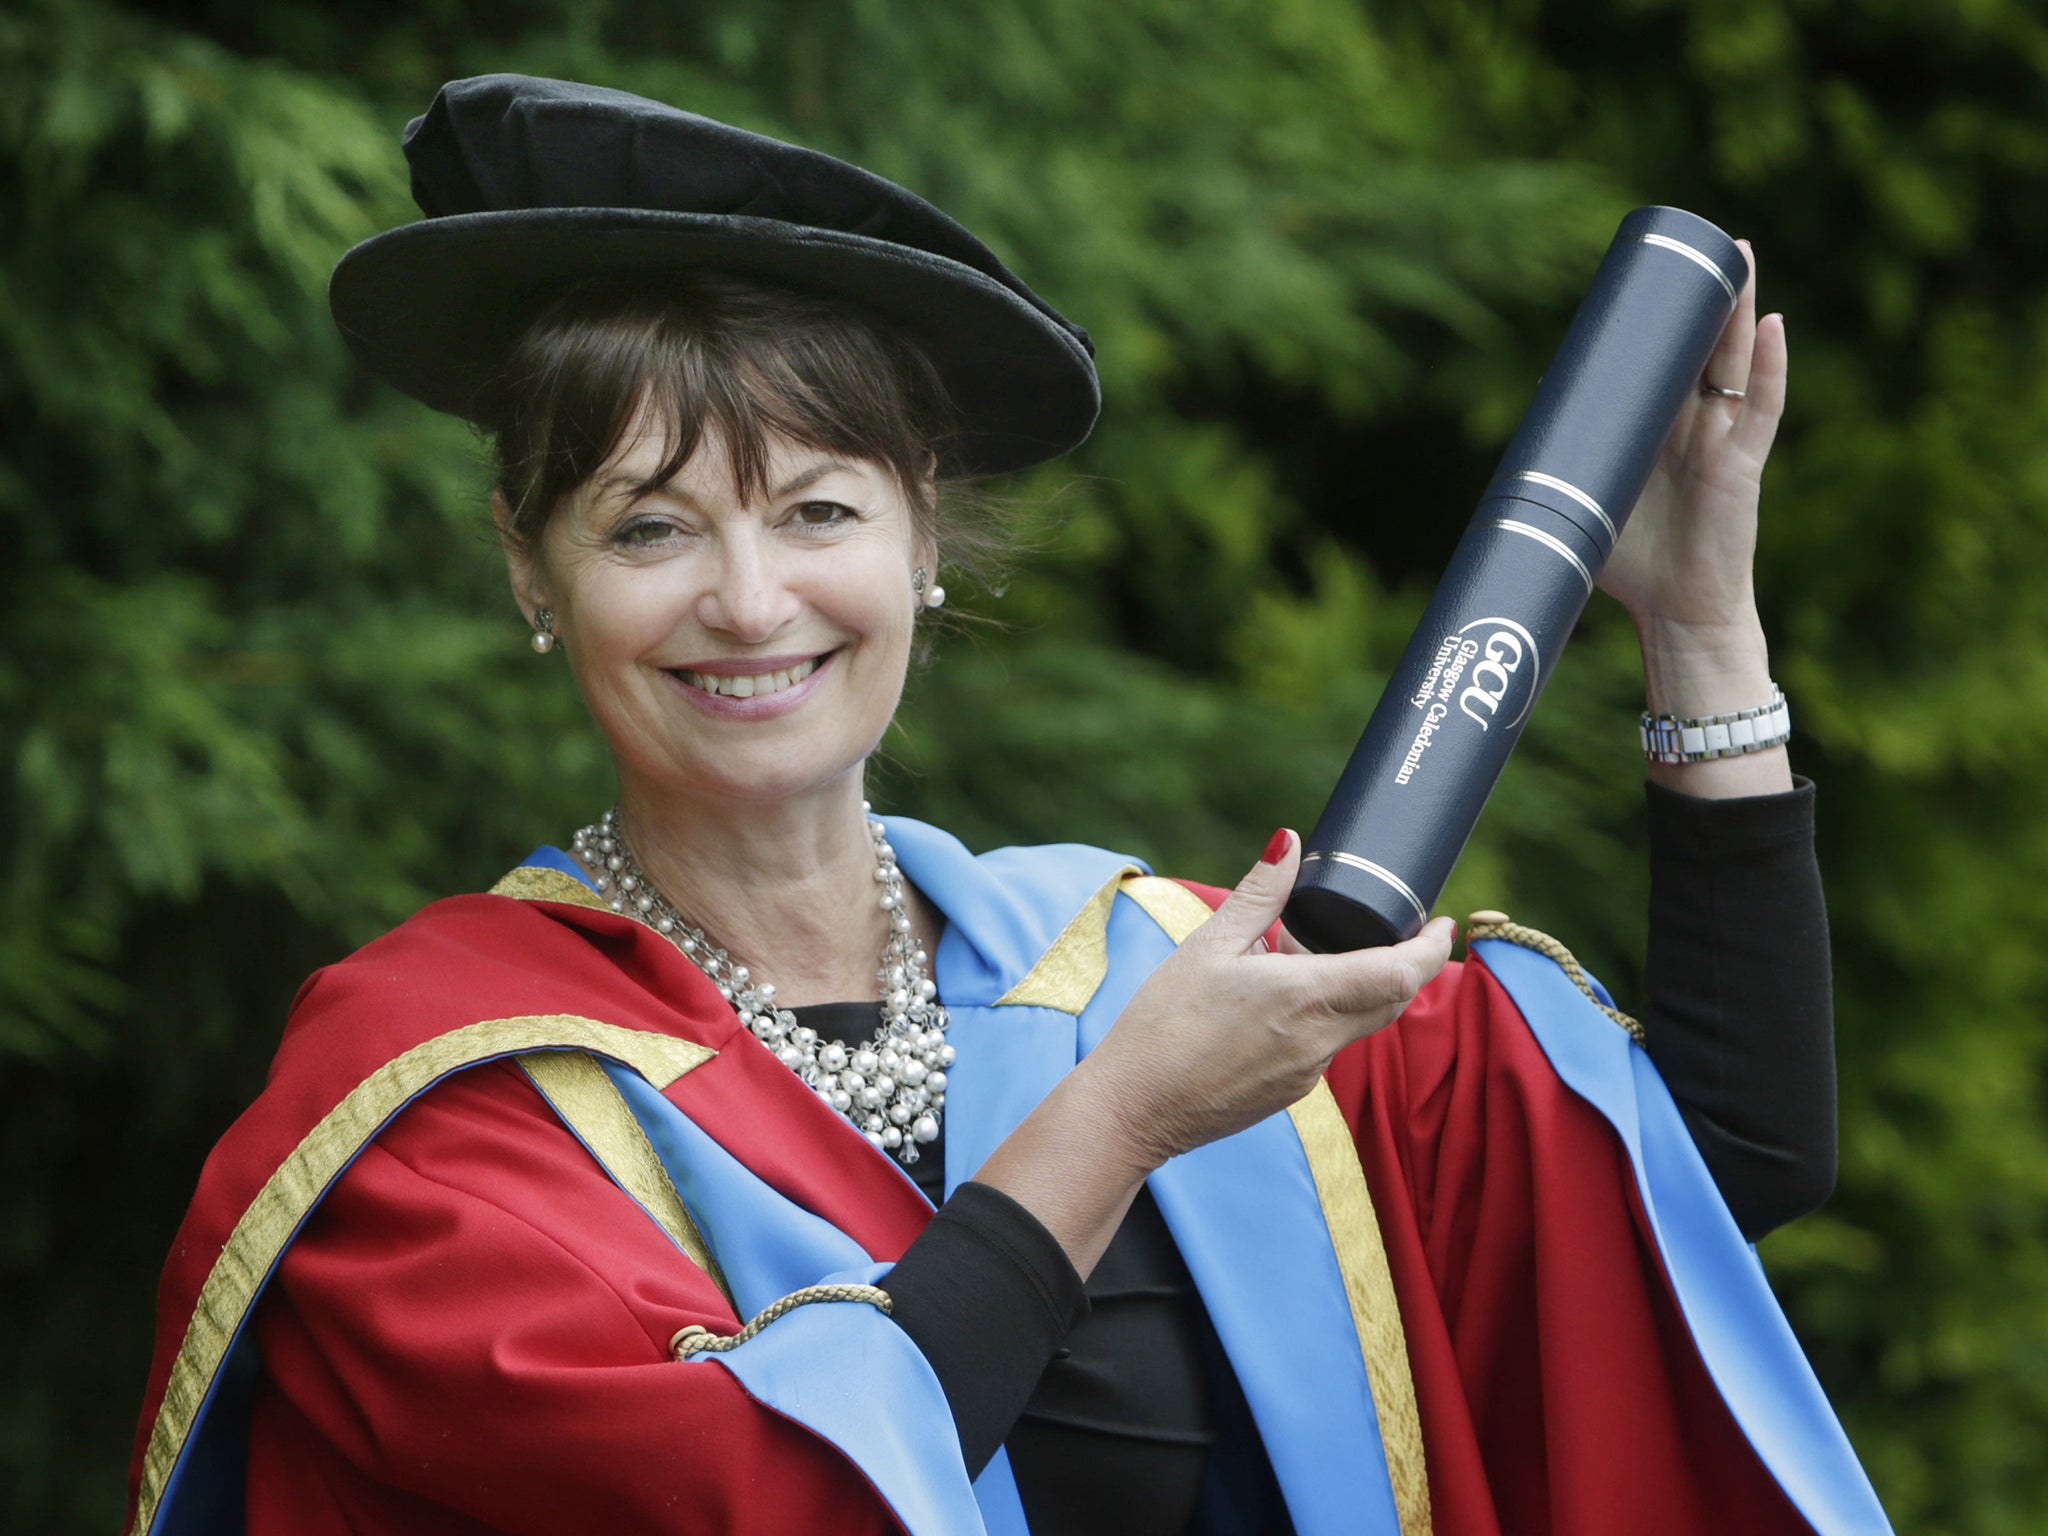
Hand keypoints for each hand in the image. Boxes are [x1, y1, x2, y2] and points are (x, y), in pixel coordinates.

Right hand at [1079, 830, 1455, 1169]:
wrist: (1134, 1108)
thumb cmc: (1163, 1024)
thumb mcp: (1208, 945)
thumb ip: (1258, 893)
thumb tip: (1288, 842)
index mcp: (1307, 997)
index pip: (1402, 974)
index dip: (1433, 948)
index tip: (1443, 923)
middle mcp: (1321, 1041)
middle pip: (1392, 1000)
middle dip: (1407, 963)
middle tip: (1400, 926)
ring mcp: (1309, 1074)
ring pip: (1358, 1022)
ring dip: (1357, 986)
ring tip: (1309, 952)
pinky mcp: (1291, 1092)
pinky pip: (1327, 1044)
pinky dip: (1325, 1013)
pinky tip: (1280, 996)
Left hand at [1598, 239, 1787, 653]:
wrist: (1675, 616)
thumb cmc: (1630, 566)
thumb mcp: (1584, 506)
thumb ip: (1560, 473)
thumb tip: (1510, 448)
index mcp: (1658, 428)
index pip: (1661, 360)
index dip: (1658, 319)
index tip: (1645, 272)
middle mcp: (1695, 424)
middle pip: (1705, 345)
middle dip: (1707, 293)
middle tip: (1707, 241)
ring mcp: (1722, 439)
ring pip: (1734, 360)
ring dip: (1739, 307)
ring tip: (1739, 254)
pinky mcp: (1742, 464)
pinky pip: (1761, 409)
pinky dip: (1769, 367)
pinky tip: (1770, 326)